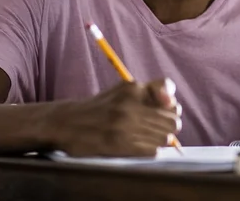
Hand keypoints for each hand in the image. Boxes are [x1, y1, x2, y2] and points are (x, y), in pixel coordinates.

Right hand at [48, 78, 181, 157]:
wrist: (67, 122)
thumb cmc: (101, 107)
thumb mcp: (123, 90)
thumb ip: (150, 92)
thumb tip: (172, 104)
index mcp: (132, 88)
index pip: (167, 92)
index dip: (170, 104)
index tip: (164, 109)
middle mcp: (129, 105)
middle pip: (172, 120)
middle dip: (169, 126)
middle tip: (159, 128)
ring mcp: (124, 125)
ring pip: (164, 137)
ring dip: (160, 140)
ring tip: (148, 138)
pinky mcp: (118, 144)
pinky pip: (152, 151)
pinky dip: (150, 150)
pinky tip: (139, 146)